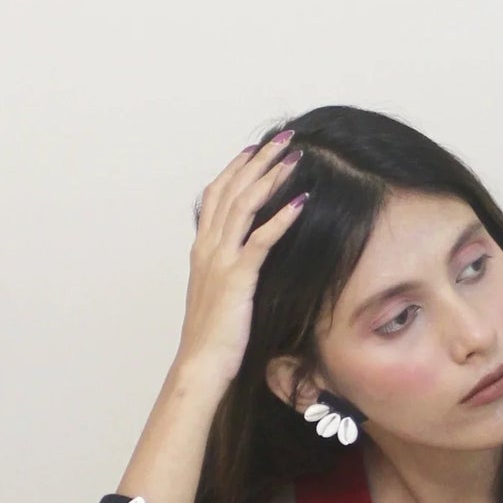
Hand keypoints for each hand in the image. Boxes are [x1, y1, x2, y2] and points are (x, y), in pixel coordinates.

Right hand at [174, 132, 306, 390]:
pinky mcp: (237, 278)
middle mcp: (208, 248)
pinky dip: (281, 218)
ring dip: (271, 178)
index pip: (217, 196)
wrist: (200, 365)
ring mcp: (220, 261)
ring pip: (245, 206)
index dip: (236, 169)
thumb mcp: (217, 294)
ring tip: (294, 156)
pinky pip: (260, 241)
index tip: (255, 148)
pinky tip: (302, 201)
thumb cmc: (212, 336)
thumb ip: (226, 270)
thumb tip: (242, 260)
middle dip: (259, 161)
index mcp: (202, 250)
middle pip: (233, 191)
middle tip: (282, 138)